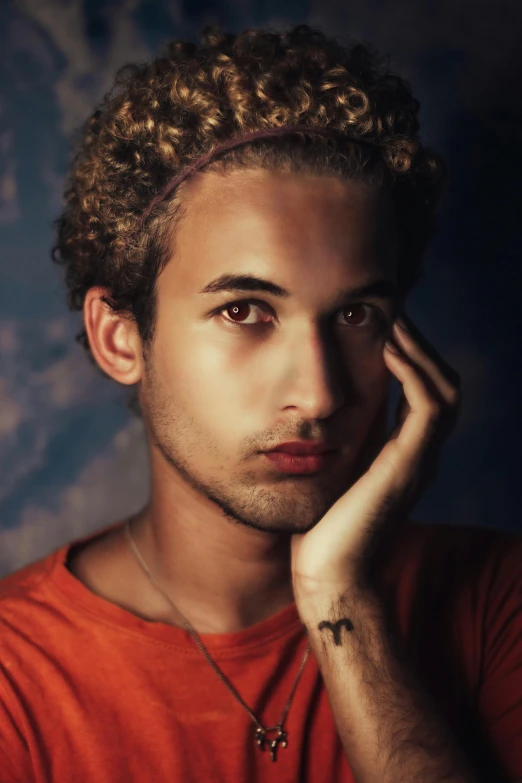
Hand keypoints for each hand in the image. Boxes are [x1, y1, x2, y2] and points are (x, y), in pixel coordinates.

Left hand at [291, 312, 461, 597]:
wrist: (330, 576)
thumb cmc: (323, 528)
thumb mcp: (333, 473)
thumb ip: (342, 443)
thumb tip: (325, 408)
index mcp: (404, 455)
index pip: (425, 393)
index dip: (411, 358)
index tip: (383, 327)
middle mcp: (420, 455)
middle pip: (442, 385)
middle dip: (420, 347)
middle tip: (392, 315)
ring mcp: (419, 461)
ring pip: (443, 390)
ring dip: (420, 351)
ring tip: (394, 322)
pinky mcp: (408, 467)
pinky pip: (428, 407)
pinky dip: (414, 372)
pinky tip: (389, 348)